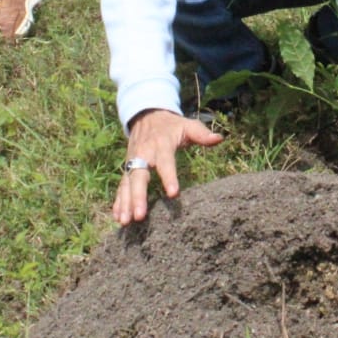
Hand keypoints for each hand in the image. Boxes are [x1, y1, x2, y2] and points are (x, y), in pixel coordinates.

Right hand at [111, 109, 221, 224]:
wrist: (147, 115)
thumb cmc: (171, 125)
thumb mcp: (187, 125)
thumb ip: (202, 133)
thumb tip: (219, 139)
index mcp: (161, 144)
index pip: (165, 162)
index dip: (169, 177)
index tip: (174, 193)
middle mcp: (143, 154)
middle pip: (139, 175)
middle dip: (138, 196)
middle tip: (140, 215)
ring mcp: (132, 162)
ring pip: (127, 183)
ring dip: (125, 203)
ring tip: (125, 221)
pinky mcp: (127, 168)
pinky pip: (121, 186)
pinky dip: (118, 201)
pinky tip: (119, 217)